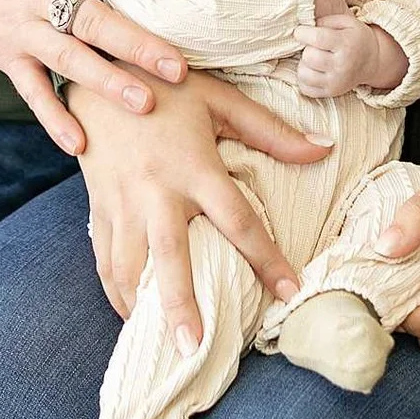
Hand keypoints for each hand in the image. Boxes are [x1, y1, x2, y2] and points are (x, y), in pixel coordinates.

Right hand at [0, 0, 195, 153]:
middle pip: (92, 20)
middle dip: (136, 45)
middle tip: (178, 67)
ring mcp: (22, 29)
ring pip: (68, 59)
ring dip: (105, 84)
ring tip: (146, 105)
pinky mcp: (8, 57)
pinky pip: (31, 91)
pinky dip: (52, 118)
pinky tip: (80, 144)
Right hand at [76, 71, 328, 342]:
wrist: (96, 70)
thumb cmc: (167, 84)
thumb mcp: (222, 100)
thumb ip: (272, 132)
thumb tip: (323, 150)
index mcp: (194, 167)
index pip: (238, 221)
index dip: (266, 258)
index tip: (291, 291)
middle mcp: (156, 192)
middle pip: (171, 258)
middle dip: (182, 305)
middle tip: (195, 347)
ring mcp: (122, 202)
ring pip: (129, 266)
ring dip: (142, 307)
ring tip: (161, 345)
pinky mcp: (98, 205)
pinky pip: (103, 257)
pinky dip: (115, 289)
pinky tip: (130, 313)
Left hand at [295, 13, 406, 98]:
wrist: (372, 62)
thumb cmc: (355, 38)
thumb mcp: (348, 22)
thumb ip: (326, 21)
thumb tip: (305, 28)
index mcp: (346, 44)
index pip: (317, 38)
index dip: (302, 33)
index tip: (301, 32)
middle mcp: (342, 65)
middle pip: (309, 56)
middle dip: (307, 48)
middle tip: (314, 46)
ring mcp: (336, 82)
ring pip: (303, 73)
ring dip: (305, 64)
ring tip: (315, 59)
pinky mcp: (331, 92)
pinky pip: (305, 88)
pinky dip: (305, 79)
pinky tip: (314, 70)